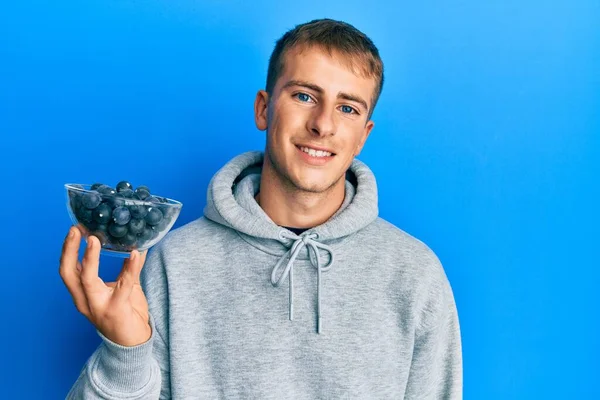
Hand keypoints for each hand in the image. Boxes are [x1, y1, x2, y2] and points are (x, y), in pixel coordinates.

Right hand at [59, 226, 151, 346]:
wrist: (134, 343)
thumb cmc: (127, 314)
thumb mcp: (123, 288)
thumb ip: (127, 269)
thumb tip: (137, 245)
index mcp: (82, 294)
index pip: (68, 269)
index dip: (68, 249)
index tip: (75, 229)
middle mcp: (85, 301)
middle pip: (68, 273)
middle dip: (69, 250)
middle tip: (76, 230)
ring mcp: (98, 307)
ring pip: (87, 280)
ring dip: (89, 259)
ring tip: (95, 240)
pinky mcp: (116, 310)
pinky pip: (123, 286)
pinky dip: (130, 268)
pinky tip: (135, 254)